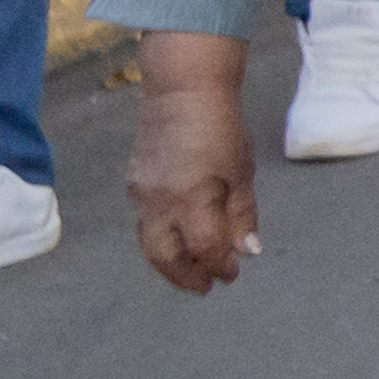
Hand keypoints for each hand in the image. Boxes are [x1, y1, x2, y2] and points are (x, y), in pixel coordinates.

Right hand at [124, 40, 263, 294]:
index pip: (204, 248)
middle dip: (185, 277)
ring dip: (170, 264)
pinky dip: (160, 242)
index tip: (231, 275)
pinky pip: (144, 225)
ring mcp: (141, 194)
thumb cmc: (220, 128)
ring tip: (192, 273)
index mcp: (193, 197)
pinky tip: (178, 243)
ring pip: (149, 244)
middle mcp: (160, 201)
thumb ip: (241, 215)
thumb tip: (245, 252)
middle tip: (205, 287)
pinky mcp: (133, 185)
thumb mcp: (241, 172)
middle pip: (165, 256)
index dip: (218, 266)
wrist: (181, 91)